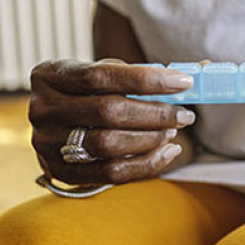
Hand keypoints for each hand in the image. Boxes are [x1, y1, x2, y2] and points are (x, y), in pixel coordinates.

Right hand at [28, 59, 195, 185]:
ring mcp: (46, 143)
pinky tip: (167, 152)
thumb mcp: (108, 75)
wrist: (60, 125)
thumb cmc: (93, 93)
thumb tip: (203, 70)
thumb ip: (145, 73)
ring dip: (151, 139)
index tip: (184, 82)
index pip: (102, 75)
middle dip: (155, 113)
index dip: (146, 79)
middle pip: (107, 111)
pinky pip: (109, 173)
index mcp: (49, 75)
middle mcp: (41, 109)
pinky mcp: (59, 172)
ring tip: (173, 132)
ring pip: (109, 145)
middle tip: (184, 114)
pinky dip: (145, 164)